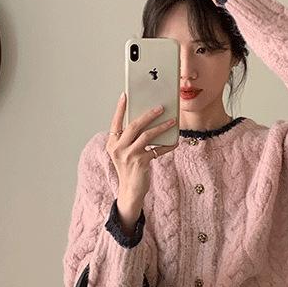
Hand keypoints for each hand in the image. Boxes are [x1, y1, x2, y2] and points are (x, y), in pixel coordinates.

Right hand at [106, 92, 178, 230]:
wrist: (130, 191)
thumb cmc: (129, 168)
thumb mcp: (125, 152)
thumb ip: (131, 138)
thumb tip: (148, 120)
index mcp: (112, 143)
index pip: (116, 122)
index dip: (120, 108)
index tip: (125, 95)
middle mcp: (118, 148)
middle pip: (133, 126)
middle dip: (148, 115)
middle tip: (160, 107)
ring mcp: (128, 156)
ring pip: (146, 135)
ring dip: (161, 127)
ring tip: (172, 121)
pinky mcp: (140, 162)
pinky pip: (157, 150)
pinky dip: (167, 145)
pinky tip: (175, 141)